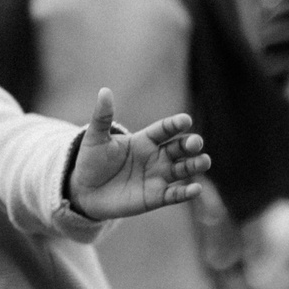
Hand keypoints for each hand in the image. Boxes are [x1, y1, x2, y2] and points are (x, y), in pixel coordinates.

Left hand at [66, 89, 211, 220]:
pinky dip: (186, 192)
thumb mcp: (95, 138)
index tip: (185, 120)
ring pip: (183, 169)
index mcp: (145, 140)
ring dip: (195, 165)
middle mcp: (156, 156)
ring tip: (205, 161)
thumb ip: (102, 117)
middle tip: (196, 143)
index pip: (165, 129)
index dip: (175, 124)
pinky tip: (196, 189)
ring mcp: (158, 176)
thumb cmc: (92, 161)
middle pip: (179, 148)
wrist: (84, 191)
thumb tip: (104, 90)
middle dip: (190, 144)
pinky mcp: (156, 197)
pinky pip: (174, 194)